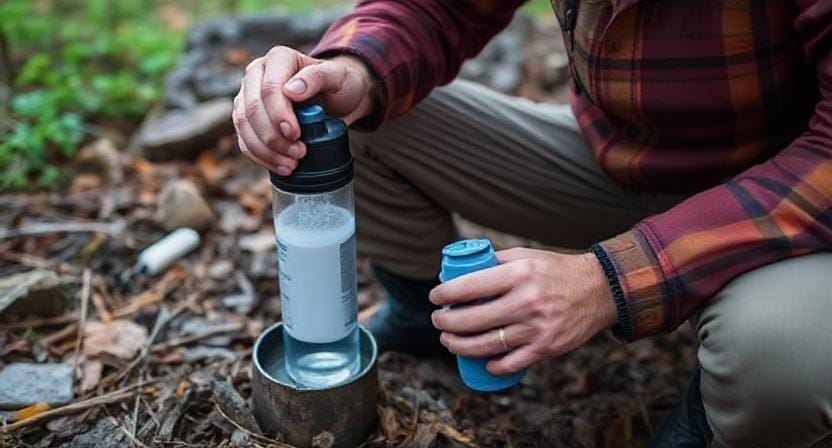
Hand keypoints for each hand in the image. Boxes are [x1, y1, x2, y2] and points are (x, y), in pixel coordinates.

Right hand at [232, 47, 376, 174]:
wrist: (338, 98)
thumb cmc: (340, 84)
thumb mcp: (339, 77)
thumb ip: (317, 77)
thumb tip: (291, 90)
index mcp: (278, 59)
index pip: (268, 88)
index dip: (278, 114)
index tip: (296, 134)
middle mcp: (257, 74)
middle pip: (251, 109)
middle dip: (273, 137)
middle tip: (299, 153)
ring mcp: (248, 96)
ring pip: (243, 126)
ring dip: (265, 150)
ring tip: (291, 164)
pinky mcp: (248, 119)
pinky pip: (244, 140)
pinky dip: (261, 157)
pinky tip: (281, 166)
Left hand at [429, 248, 616, 374]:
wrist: (599, 290)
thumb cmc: (555, 270)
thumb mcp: (525, 256)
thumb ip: (494, 262)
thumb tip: (456, 273)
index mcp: (519, 275)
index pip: (470, 286)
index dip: (445, 293)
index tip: (435, 296)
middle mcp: (527, 302)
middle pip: (472, 320)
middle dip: (446, 322)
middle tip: (438, 319)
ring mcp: (537, 328)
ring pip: (486, 345)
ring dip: (459, 345)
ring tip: (448, 340)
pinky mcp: (546, 348)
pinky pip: (511, 362)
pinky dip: (492, 364)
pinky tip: (482, 360)